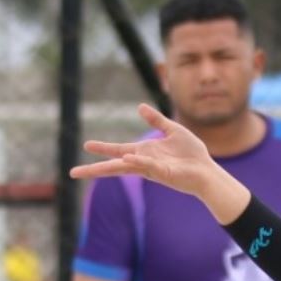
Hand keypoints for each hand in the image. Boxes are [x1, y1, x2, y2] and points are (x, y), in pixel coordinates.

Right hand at [75, 104, 247, 219]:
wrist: (207, 170)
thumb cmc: (192, 154)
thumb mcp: (172, 130)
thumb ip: (156, 120)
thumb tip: (140, 107)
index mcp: (144, 153)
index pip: (118, 151)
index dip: (103, 149)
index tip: (86, 146)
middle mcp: (143, 163)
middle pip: (113, 166)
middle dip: (94, 169)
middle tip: (73, 173)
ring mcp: (151, 169)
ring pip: (125, 168)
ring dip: (108, 167)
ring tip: (88, 168)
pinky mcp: (163, 173)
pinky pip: (147, 165)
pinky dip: (137, 161)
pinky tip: (127, 158)